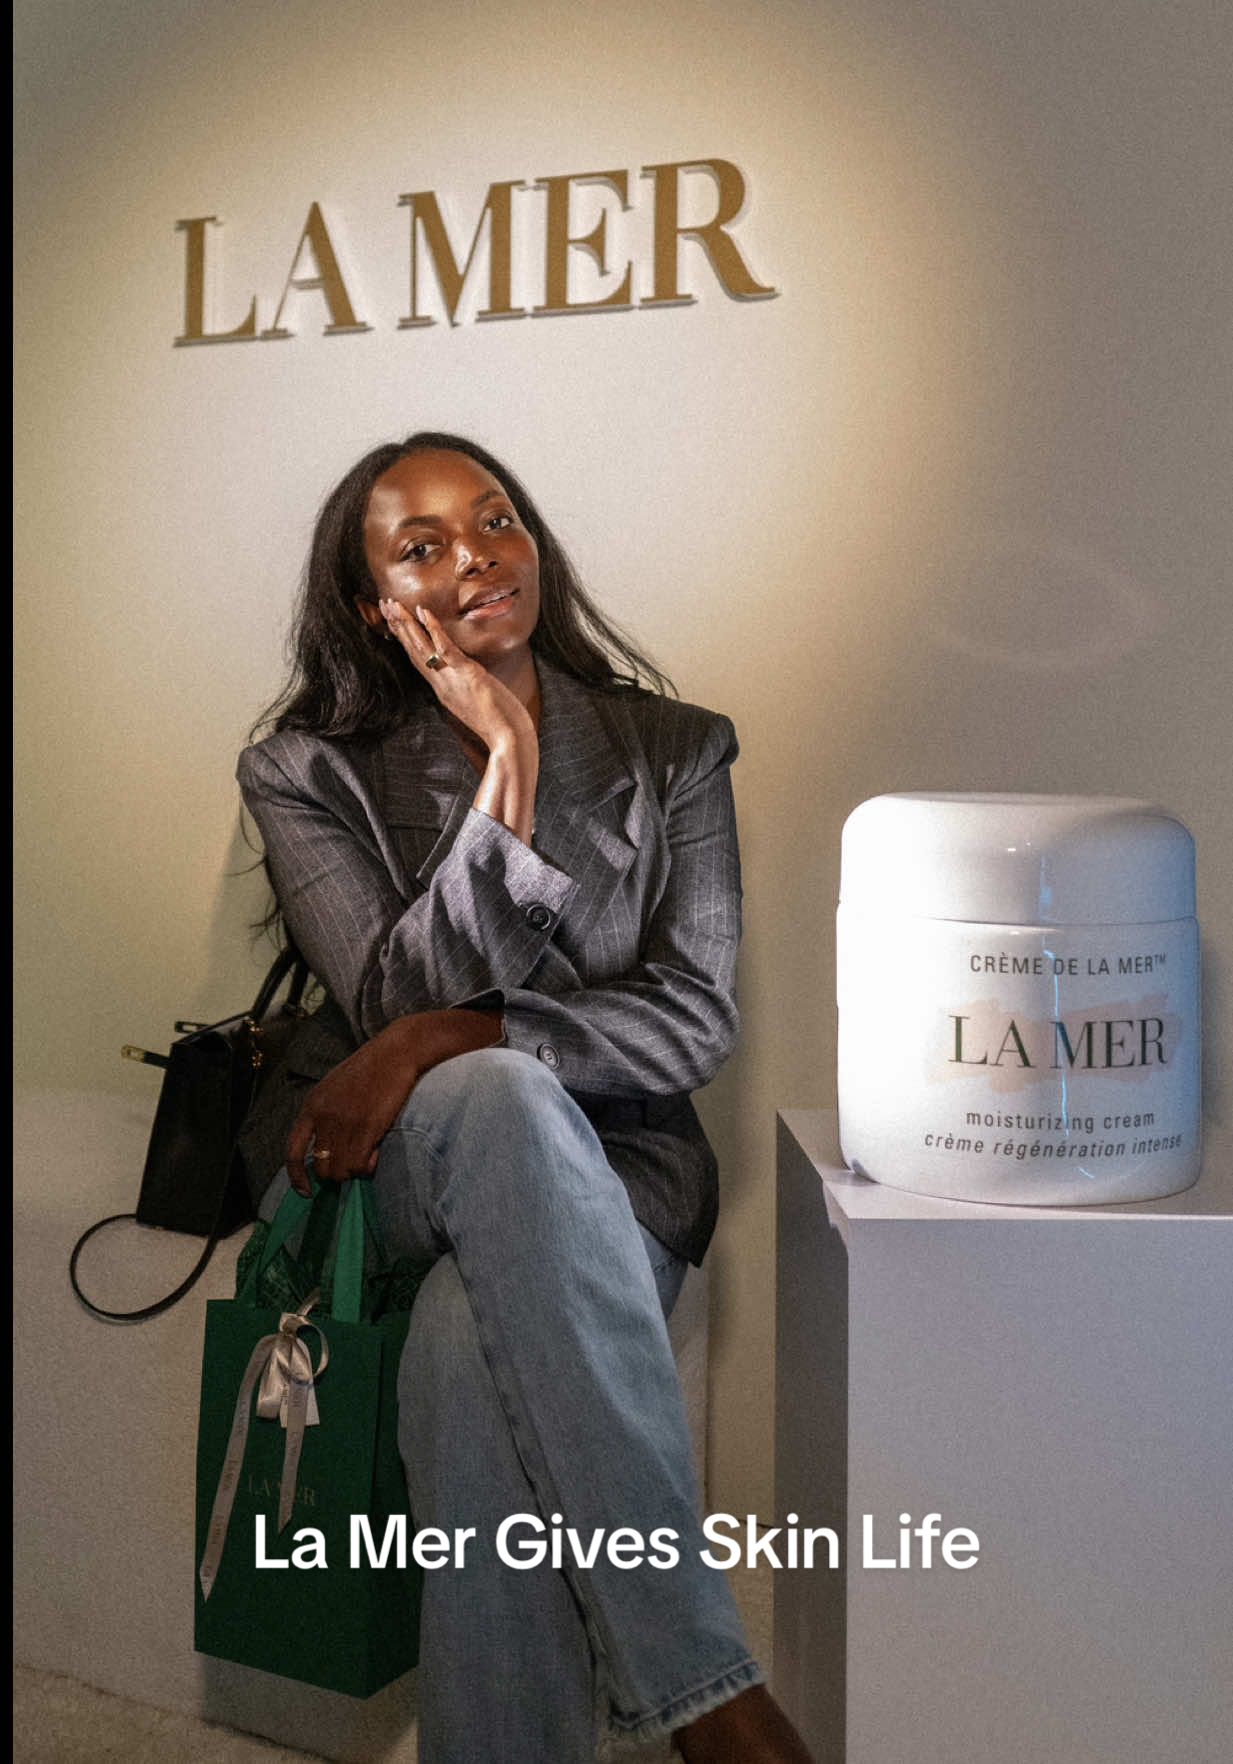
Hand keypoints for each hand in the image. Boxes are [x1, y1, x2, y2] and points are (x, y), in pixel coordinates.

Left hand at [285, 1008, 504, 1192]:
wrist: (397, 1051)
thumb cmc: (371, 1068)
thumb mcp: (335, 1088)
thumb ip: (326, 1114)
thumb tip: (326, 1149)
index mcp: (312, 1106)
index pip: (293, 1151)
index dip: (297, 1177)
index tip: (305, 1192)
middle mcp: (323, 1117)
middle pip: (322, 1168)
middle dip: (339, 1171)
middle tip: (356, 1160)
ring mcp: (344, 1123)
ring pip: (342, 1171)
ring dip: (357, 1169)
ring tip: (370, 1152)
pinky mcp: (366, 1127)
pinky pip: (361, 1165)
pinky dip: (369, 1166)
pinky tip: (377, 1151)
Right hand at [380, 599, 533, 752]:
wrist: (511, 742)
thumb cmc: (501, 725)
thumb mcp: (476, 704)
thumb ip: (466, 689)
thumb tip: (466, 678)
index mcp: (443, 690)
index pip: (418, 660)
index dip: (404, 639)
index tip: (392, 621)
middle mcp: (442, 684)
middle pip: (413, 651)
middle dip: (398, 626)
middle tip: (383, 604)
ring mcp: (452, 680)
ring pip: (422, 648)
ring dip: (406, 624)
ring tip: (392, 604)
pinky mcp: (468, 675)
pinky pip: (446, 649)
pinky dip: (434, 629)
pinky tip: (423, 612)